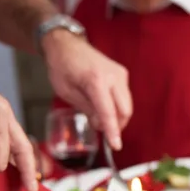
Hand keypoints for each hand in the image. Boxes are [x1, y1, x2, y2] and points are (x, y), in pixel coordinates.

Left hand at [41, 30, 131, 150]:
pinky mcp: (122, 74)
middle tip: (99, 128)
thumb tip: (101, 124)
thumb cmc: (62, 67)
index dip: (112, 131)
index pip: (108, 112)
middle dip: (116, 125)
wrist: (67, 45)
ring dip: (116, 116)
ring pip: (127, 105)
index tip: (116, 145)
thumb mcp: (67, 92)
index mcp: (96, 80)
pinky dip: (117, 106)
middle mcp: (113, 76)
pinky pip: (124, 97)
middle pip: (125, 110)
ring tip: (98, 115)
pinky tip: (103, 105)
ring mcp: (120, 74)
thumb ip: (86, 109)